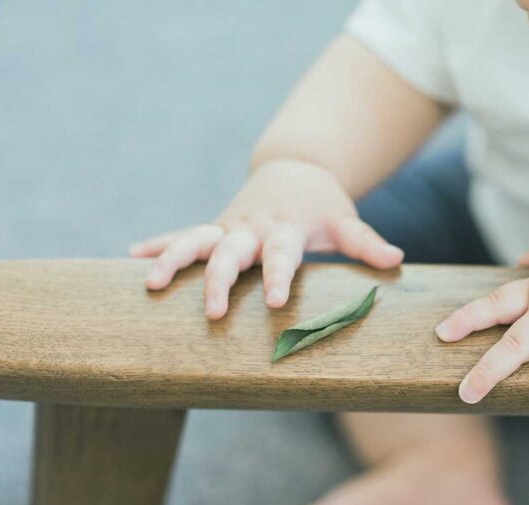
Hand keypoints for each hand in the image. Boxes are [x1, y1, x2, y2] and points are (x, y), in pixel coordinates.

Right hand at [129, 159, 403, 318]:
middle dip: (218, 281)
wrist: (297, 168)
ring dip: (172, 261)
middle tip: (210, 312)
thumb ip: (368, 243)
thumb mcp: (347, 222)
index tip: (277, 304)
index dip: (280, 277)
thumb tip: (396, 260)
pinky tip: (131, 258)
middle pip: (231, 254)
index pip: (282, 256)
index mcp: (285, 229)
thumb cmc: (324, 206)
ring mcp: (228, 226)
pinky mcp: (214, 228)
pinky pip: (181, 235)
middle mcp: (252, 227)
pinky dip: (157, 245)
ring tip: (149, 284)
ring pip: (195, 241)